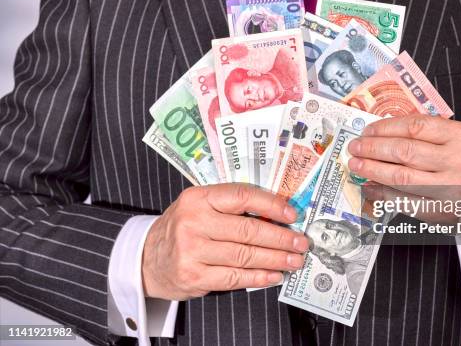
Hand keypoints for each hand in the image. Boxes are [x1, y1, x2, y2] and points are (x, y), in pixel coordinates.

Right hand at [142, 184, 308, 300]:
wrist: (147, 259)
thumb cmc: (183, 228)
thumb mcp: (200, 206)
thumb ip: (231, 206)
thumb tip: (277, 213)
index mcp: (198, 198)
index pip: (242, 196)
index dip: (271, 205)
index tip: (292, 214)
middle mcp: (193, 222)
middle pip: (248, 230)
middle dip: (281, 237)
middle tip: (301, 242)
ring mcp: (192, 251)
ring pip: (245, 255)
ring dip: (276, 259)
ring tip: (294, 260)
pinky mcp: (194, 276)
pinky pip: (235, 277)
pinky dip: (259, 277)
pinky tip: (275, 275)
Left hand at [347, 115, 460, 225]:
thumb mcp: (453, 138)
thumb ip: (422, 132)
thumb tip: (377, 134)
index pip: (415, 127)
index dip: (385, 128)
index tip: (367, 130)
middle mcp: (458, 161)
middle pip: (404, 152)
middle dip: (373, 149)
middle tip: (354, 147)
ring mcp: (450, 189)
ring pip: (401, 178)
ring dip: (372, 170)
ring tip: (356, 165)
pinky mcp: (440, 212)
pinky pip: (403, 202)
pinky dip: (381, 194)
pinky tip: (369, 187)